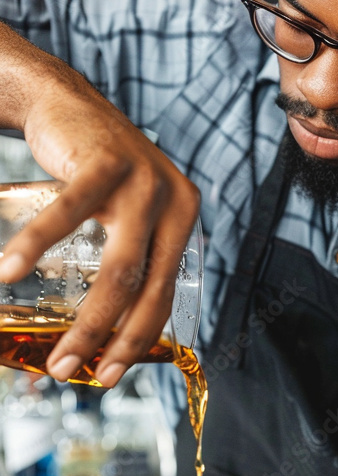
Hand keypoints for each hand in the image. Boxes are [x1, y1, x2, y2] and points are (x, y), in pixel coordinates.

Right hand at [0, 54, 198, 386]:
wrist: (62, 101)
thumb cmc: (90, 171)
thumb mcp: (125, 215)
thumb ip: (128, 258)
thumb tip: (101, 332)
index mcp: (183, 221)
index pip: (164, 294)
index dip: (137, 341)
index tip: (107, 374)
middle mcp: (175, 202)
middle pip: (145, 290)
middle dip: (108, 341)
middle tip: (71, 371)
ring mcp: (145, 181)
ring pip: (120, 268)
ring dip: (84, 318)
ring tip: (52, 349)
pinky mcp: (107, 161)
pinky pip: (70, 213)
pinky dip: (37, 245)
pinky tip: (7, 270)